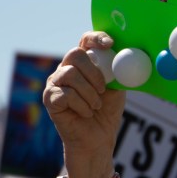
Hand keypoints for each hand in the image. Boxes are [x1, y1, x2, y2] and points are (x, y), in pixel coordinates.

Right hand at [43, 32, 126, 172]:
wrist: (97, 140)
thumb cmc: (106, 112)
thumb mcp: (117, 88)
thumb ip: (118, 71)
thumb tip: (127, 53)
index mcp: (83, 64)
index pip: (85, 41)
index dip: (96, 37)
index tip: (110, 43)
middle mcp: (65, 69)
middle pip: (74, 54)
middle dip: (92, 71)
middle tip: (103, 88)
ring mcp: (55, 84)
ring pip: (70, 74)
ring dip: (89, 92)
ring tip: (96, 106)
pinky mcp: (49, 99)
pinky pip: (65, 94)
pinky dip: (81, 105)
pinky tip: (86, 113)